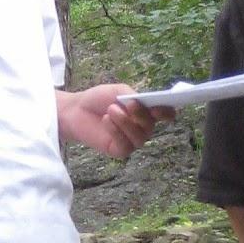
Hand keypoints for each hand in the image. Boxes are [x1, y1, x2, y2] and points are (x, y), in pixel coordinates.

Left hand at [57, 84, 172, 158]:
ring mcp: (131, 140)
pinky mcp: (120, 151)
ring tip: (111, 110)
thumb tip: (144, 104)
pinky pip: (125, 145)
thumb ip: (133, 96)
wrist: (76, 110)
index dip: (167, 112)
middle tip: (130, 104)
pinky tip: (106, 120)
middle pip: (151, 127)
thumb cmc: (99, 99)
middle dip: (142, 115)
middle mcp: (142, 128)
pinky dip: (116, 131)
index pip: (165, 114)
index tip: (160, 107)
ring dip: (126, 123)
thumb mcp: (119, 91)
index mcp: (146, 112)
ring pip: (139, 138)